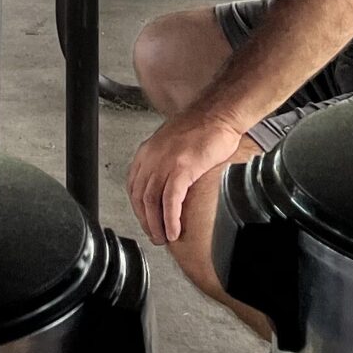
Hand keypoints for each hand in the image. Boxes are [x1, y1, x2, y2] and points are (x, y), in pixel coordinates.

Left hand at [128, 110, 243, 245]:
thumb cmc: (202, 128)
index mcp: (147, 151)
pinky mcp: (182, 167)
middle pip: (140, 197)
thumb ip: (165, 162)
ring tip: (164, 238)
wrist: (219, 114)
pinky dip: (171, 219)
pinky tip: (174, 231)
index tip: (147, 222)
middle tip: (155, 236)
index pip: (133, 186)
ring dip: (157, 225)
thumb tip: (166, 187)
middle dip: (146, 221)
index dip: (138, 209)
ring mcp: (165, 161)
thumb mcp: (173, 145)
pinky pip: (171, 200)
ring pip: (152, 201)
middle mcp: (151, 156)